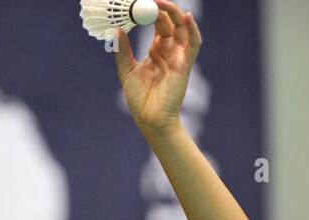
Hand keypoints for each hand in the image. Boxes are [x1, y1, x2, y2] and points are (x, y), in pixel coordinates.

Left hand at [113, 0, 201, 136]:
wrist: (149, 119)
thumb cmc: (140, 99)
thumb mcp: (126, 71)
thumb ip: (123, 51)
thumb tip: (116, 30)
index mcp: (156, 50)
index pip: (157, 24)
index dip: (150, 12)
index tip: (139, 2)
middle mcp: (169, 50)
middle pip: (170, 22)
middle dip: (162, 8)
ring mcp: (178, 56)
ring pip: (182, 29)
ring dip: (175, 14)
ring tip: (163, 2)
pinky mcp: (185, 65)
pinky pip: (193, 44)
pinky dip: (192, 30)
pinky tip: (186, 18)